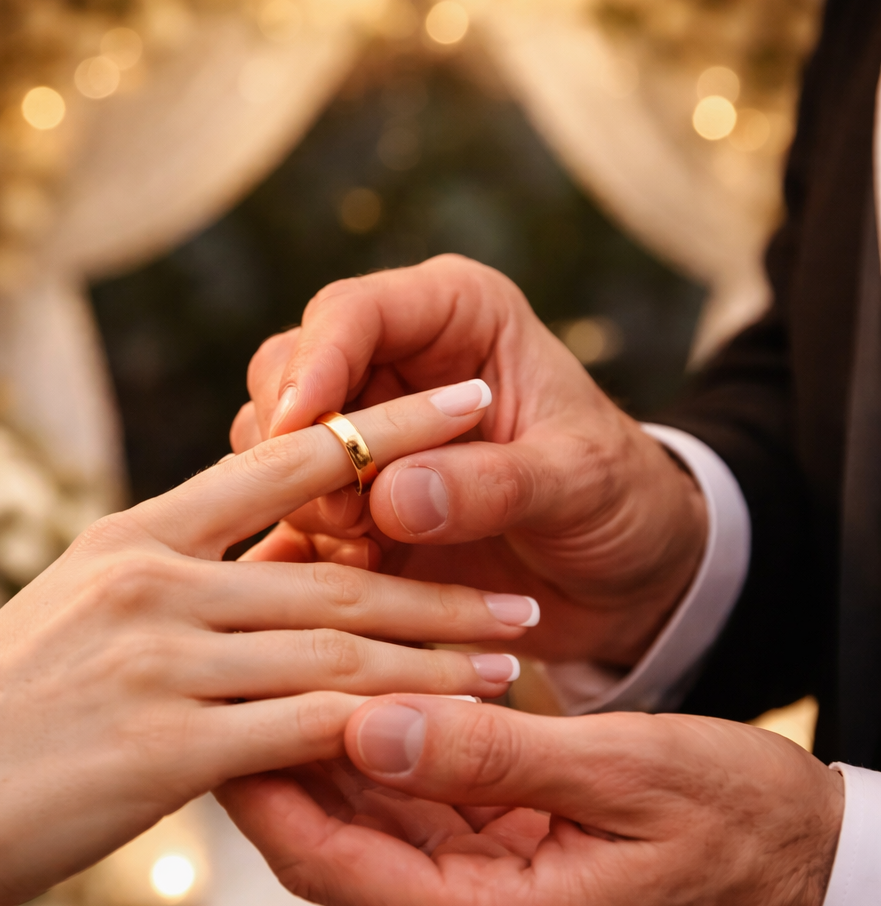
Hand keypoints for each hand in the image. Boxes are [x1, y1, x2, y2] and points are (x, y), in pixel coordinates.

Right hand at [0, 382, 536, 905]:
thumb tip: (241, 581)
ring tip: (513, 658)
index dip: (386, 430)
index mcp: (128, 537)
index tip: (465, 407)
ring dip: (438, 655)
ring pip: (337, 645)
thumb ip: (161, 590)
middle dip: (442, 582)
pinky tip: (451, 732)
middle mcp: (148, 582)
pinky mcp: (162, 749)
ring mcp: (156, 661)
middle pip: (333, 571)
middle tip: (523, 591)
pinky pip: (308, 728)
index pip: (280, 465)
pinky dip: (390, 726)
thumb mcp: (69, 620)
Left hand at [219, 698, 843, 905]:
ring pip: (371, 832)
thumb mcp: (625, 774)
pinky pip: (419, 825)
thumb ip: (493, 753)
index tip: (215, 705)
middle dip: (281, 759)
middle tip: (230, 665)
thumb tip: (369, 723)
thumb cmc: (744, 826)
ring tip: (281, 662)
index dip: (262, 786)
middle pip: (335, 849)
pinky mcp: (504, 887)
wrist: (817, 882)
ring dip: (331, 752)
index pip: (332, 863)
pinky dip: (389, 761)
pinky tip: (362, 694)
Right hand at [234, 255, 706, 666]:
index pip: (352, 313)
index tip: (300, 424)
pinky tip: (340, 592)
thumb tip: (390, 497)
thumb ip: (494, 485)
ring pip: (277, 455)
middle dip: (300, 449)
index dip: (314, 364)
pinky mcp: (353, 510)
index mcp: (453, 317)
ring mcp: (365, 442)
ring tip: (368, 553)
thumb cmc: (623, 502)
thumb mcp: (581, 485)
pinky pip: (292, 523)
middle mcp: (394, 366)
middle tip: (344, 515)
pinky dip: (303, 558)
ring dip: (306, 508)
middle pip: (288, 378)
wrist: (630, 578)